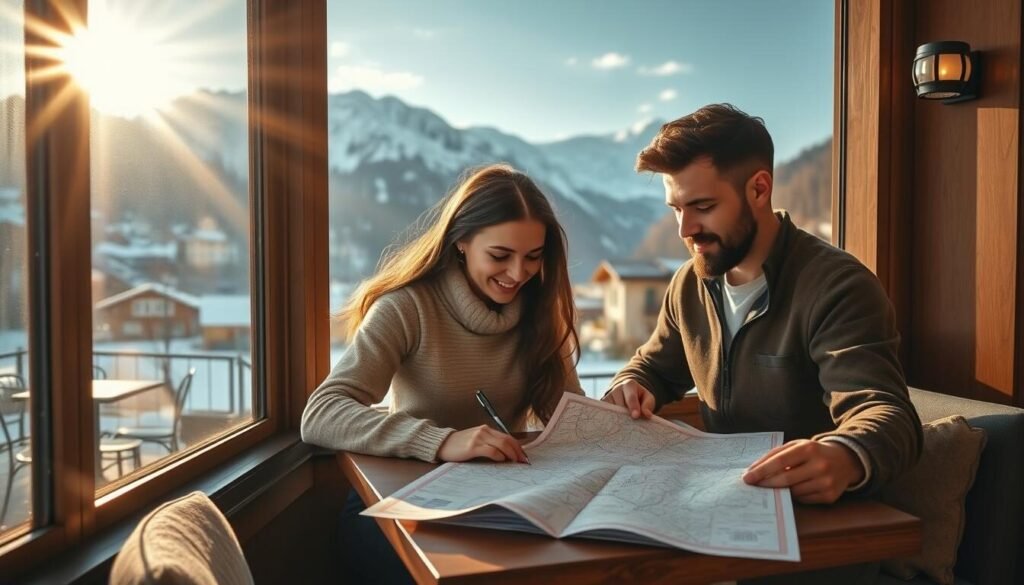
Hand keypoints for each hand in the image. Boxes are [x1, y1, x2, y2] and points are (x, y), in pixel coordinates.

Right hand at [437, 425, 528, 463]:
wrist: (442, 444)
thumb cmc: (459, 445)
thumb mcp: (476, 440)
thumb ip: (489, 443)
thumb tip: (506, 454)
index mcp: (486, 429)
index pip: (508, 437)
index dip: (518, 447)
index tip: (523, 456)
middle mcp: (484, 431)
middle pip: (508, 440)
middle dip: (518, 451)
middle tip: (523, 461)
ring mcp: (478, 438)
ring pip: (502, 444)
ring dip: (511, 454)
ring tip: (515, 462)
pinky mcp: (473, 447)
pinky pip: (491, 450)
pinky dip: (499, 455)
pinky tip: (502, 460)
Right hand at [603, 380, 654, 418]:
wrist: (628, 394)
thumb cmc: (640, 397)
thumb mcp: (648, 398)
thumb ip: (648, 405)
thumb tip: (647, 415)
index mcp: (629, 384)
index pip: (631, 397)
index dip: (633, 407)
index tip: (635, 416)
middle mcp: (616, 388)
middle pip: (620, 405)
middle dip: (626, 415)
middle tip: (632, 423)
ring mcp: (608, 396)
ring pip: (613, 411)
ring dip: (620, 418)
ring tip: (626, 422)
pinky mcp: (602, 404)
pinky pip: (606, 414)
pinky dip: (613, 420)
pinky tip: (618, 422)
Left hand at [742, 439, 864, 503]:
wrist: (845, 460)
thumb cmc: (813, 453)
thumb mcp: (797, 446)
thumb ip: (776, 455)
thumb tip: (754, 470)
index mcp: (808, 449)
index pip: (779, 461)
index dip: (761, 471)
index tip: (747, 477)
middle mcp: (819, 465)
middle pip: (785, 479)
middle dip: (765, 483)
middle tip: (753, 485)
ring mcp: (826, 482)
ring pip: (793, 492)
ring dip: (780, 490)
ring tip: (774, 485)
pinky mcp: (830, 496)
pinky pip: (803, 500)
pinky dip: (794, 495)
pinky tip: (793, 489)